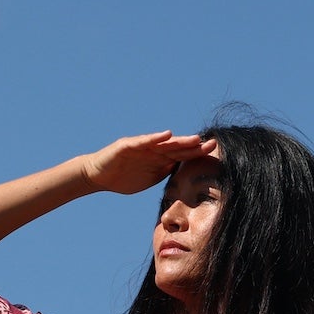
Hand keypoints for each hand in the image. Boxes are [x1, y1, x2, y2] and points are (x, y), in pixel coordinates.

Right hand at [81, 131, 217, 194]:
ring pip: (164, 143)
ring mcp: (141, 146)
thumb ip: (166, 173)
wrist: (98, 176)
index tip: (215, 153)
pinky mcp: (128, 146)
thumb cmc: (124, 177)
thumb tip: (185, 175)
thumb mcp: (150, 178)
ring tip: (195, 139)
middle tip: (213, 144)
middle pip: (177, 147)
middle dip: (195, 146)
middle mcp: (153, 150)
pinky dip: (155, 138)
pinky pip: (143, 141)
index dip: (197, 153)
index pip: (182, 155)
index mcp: (160, 159)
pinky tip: (167, 135)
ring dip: (180, 141)